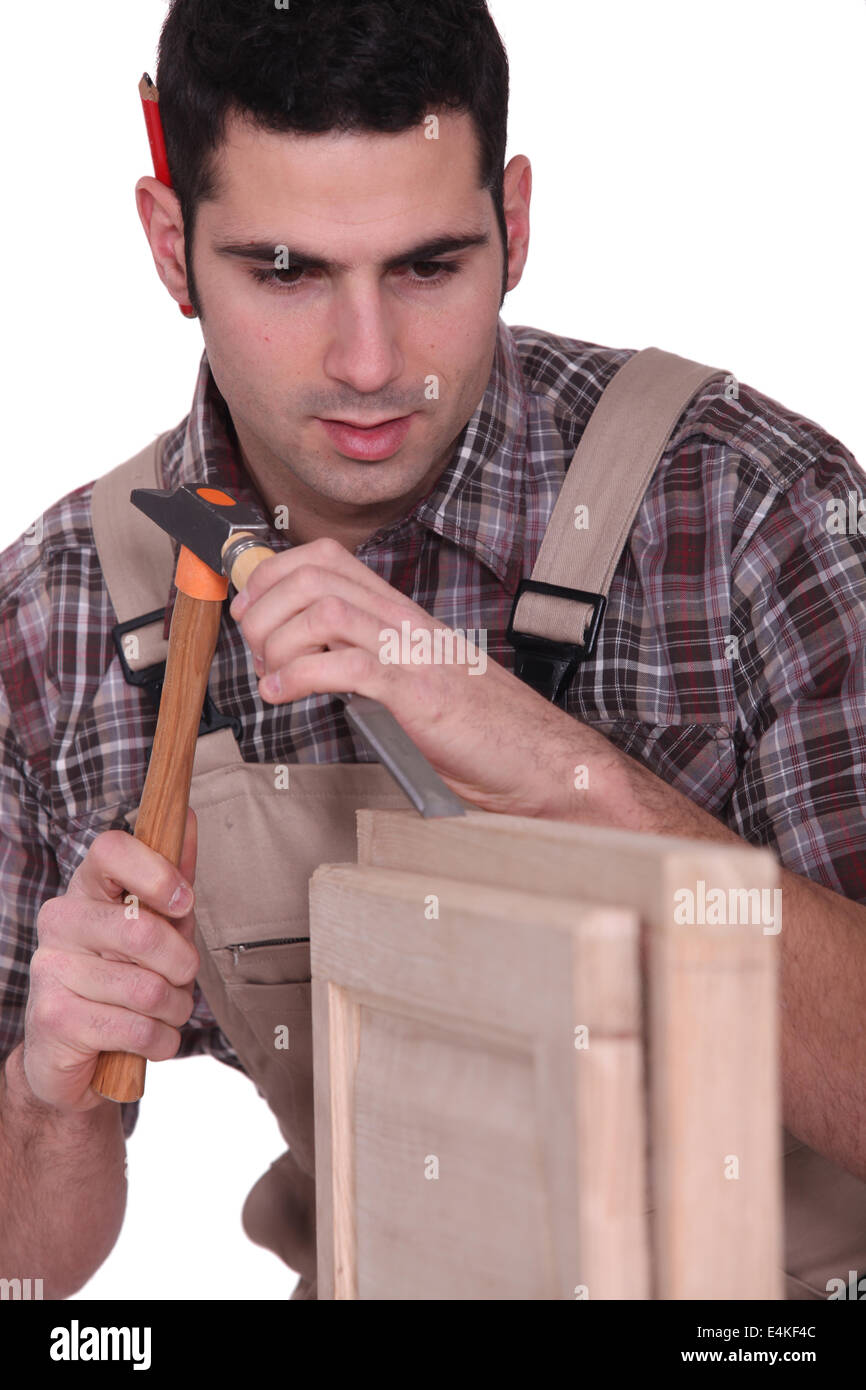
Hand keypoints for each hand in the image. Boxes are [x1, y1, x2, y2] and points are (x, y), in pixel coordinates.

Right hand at [23, 809, 199, 1113]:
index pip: (111, 849)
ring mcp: (51, 969)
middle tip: (181, 977)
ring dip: (175, 1009)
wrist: (72, 1052)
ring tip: (164, 1011)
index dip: (158, 872)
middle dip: (183, 964)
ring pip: (147, 989)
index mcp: (87, 888)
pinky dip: (160, 1039)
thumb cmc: (122, 976)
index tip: (184, 901)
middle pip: (142, 931)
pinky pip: (136, 1028)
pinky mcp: (55, 1018)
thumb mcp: (157, 923)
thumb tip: (188, 818)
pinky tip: (148, 1036)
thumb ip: (173, 875)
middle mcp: (61, 921)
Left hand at [229, 538, 615, 817]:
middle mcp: (403, 621)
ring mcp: (410, 652)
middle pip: (313, 577)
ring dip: (277, 641)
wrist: (534, 756)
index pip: (327, 558)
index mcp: (400, 612)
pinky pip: (342, 667)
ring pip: (322, 612)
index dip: (274, 574)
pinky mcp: (414, 693)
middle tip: (256, 646)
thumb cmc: (475, 726)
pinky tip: (282, 694)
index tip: (251, 609)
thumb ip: (365, 658)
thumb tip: (308, 657)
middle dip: (264, 608)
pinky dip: (296, 678)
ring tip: (270, 675)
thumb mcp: (411, 676)